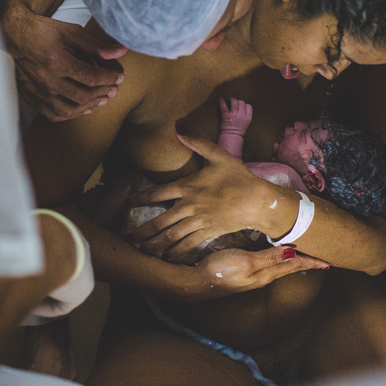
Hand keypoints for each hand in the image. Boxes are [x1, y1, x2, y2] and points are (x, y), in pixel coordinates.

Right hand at [4, 6, 126, 121]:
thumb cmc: (45, 32)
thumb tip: (121, 52)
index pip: (90, 77)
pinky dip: (72, 114)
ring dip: (89, 106)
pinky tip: (82, 108)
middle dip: (102, 93)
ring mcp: (39, 92)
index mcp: (58, 62)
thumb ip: (96, 45)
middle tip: (113, 89)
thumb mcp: (72, 32)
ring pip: (69, 110)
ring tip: (101, 99)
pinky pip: (55, 114)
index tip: (119, 77)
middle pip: (82, 96)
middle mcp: (47, 81)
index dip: (109, 79)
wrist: (16, 37)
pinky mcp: (33, 98)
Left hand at [127, 133, 292, 260]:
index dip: (140, 198)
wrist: (257, 200)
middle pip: (160, 220)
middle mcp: (189, 205)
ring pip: (171, 235)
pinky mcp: (208, 233)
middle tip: (128, 238)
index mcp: (188, 186)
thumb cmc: (238, 176)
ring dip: (154, 243)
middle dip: (142, 230)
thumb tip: (178, 128)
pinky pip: (187, 244)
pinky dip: (175, 252)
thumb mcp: (218, 155)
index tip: (128, 203)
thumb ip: (197, 142)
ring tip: (141, 250)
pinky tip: (165, 258)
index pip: (157, 193)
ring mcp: (198, 221)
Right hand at [185, 247, 328, 301]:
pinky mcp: (243, 270)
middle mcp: (262, 276)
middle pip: (289, 267)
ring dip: (292, 260)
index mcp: (266, 274)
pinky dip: (277, 258)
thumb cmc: (220, 270)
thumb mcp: (247, 261)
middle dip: (305, 262)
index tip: (328, 261)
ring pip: (278, 265)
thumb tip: (294, 252)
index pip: (293, 265)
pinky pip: (267, 263)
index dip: (310, 261)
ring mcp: (252, 275)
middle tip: (321, 258)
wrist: (196, 282)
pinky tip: (275, 254)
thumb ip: (269, 257)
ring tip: (303, 255)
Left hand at [218, 98, 252, 135]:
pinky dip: (221, 102)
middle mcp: (242, 115)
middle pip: (241, 102)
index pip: (248, 106)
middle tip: (234, 103)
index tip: (241, 106)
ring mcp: (234, 115)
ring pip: (234, 101)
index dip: (244, 105)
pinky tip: (220, 99)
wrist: (231, 138)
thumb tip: (241, 107)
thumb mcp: (246, 123)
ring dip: (231, 100)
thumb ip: (245, 115)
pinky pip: (223, 106)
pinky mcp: (226, 116)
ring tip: (228, 100)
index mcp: (248, 117)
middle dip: (238, 102)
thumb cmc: (238, 131)